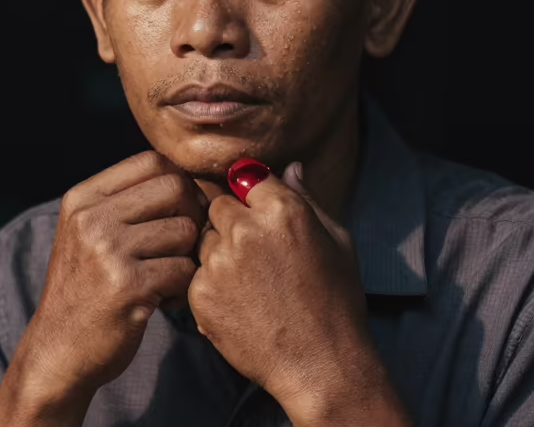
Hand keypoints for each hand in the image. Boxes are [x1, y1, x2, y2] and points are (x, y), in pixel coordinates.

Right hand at [9, 151, 206, 406]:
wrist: (57, 351)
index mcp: (82, 198)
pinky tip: (164, 299)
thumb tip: (184, 176)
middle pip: (174, 187)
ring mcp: (108, 251)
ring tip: (169, 275)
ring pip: (185, 230)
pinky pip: (184, 269)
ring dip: (188, 255)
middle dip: (192, 214)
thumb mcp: (86, 233)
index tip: (181, 209)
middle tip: (185, 243)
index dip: (179, 180)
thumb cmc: (83, 290)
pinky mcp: (129, 286)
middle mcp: (91, 218)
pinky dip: (183, 287)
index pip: (151, 161)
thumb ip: (124, 203)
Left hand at [188, 163, 407, 425]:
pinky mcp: (199, 294)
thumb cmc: (337, 303)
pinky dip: (211, 287)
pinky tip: (240, 305)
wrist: (321, 365)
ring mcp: (218, 262)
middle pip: (218, 207)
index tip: (260, 217)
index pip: (246, 178)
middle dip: (232, 224)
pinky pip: (195, 275)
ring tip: (251, 285)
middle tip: (256, 257)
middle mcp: (245, 229)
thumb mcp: (338, 242)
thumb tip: (289, 168)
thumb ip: (307, 199)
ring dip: (219, 254)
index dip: (252, 198)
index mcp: (282, 209)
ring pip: (204, 240)